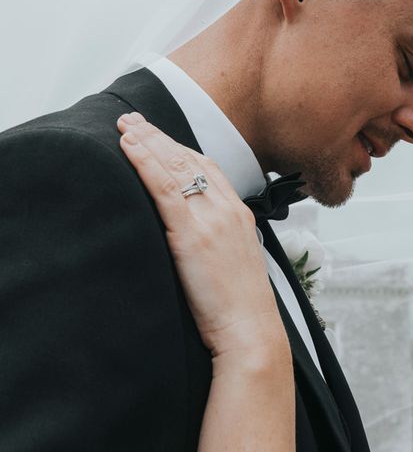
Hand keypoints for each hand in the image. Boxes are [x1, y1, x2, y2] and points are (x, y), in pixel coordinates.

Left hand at [116, 112, 285, 362]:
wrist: (250, 329)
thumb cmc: (241, 307)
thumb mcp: (234, 263)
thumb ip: (217, 240)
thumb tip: (192, 236)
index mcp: (239, 215)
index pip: (209, 168)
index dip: (181, 148)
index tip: (159, 138)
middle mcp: (228, 210)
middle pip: (190, 160)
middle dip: (159, 137)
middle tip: (133, 121)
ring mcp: (211, 219)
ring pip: (176, 167)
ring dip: (147, 143)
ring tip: (124, 127)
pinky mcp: (192, 234)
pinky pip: (164, 188)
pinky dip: (145, 163)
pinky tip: (129, 149)